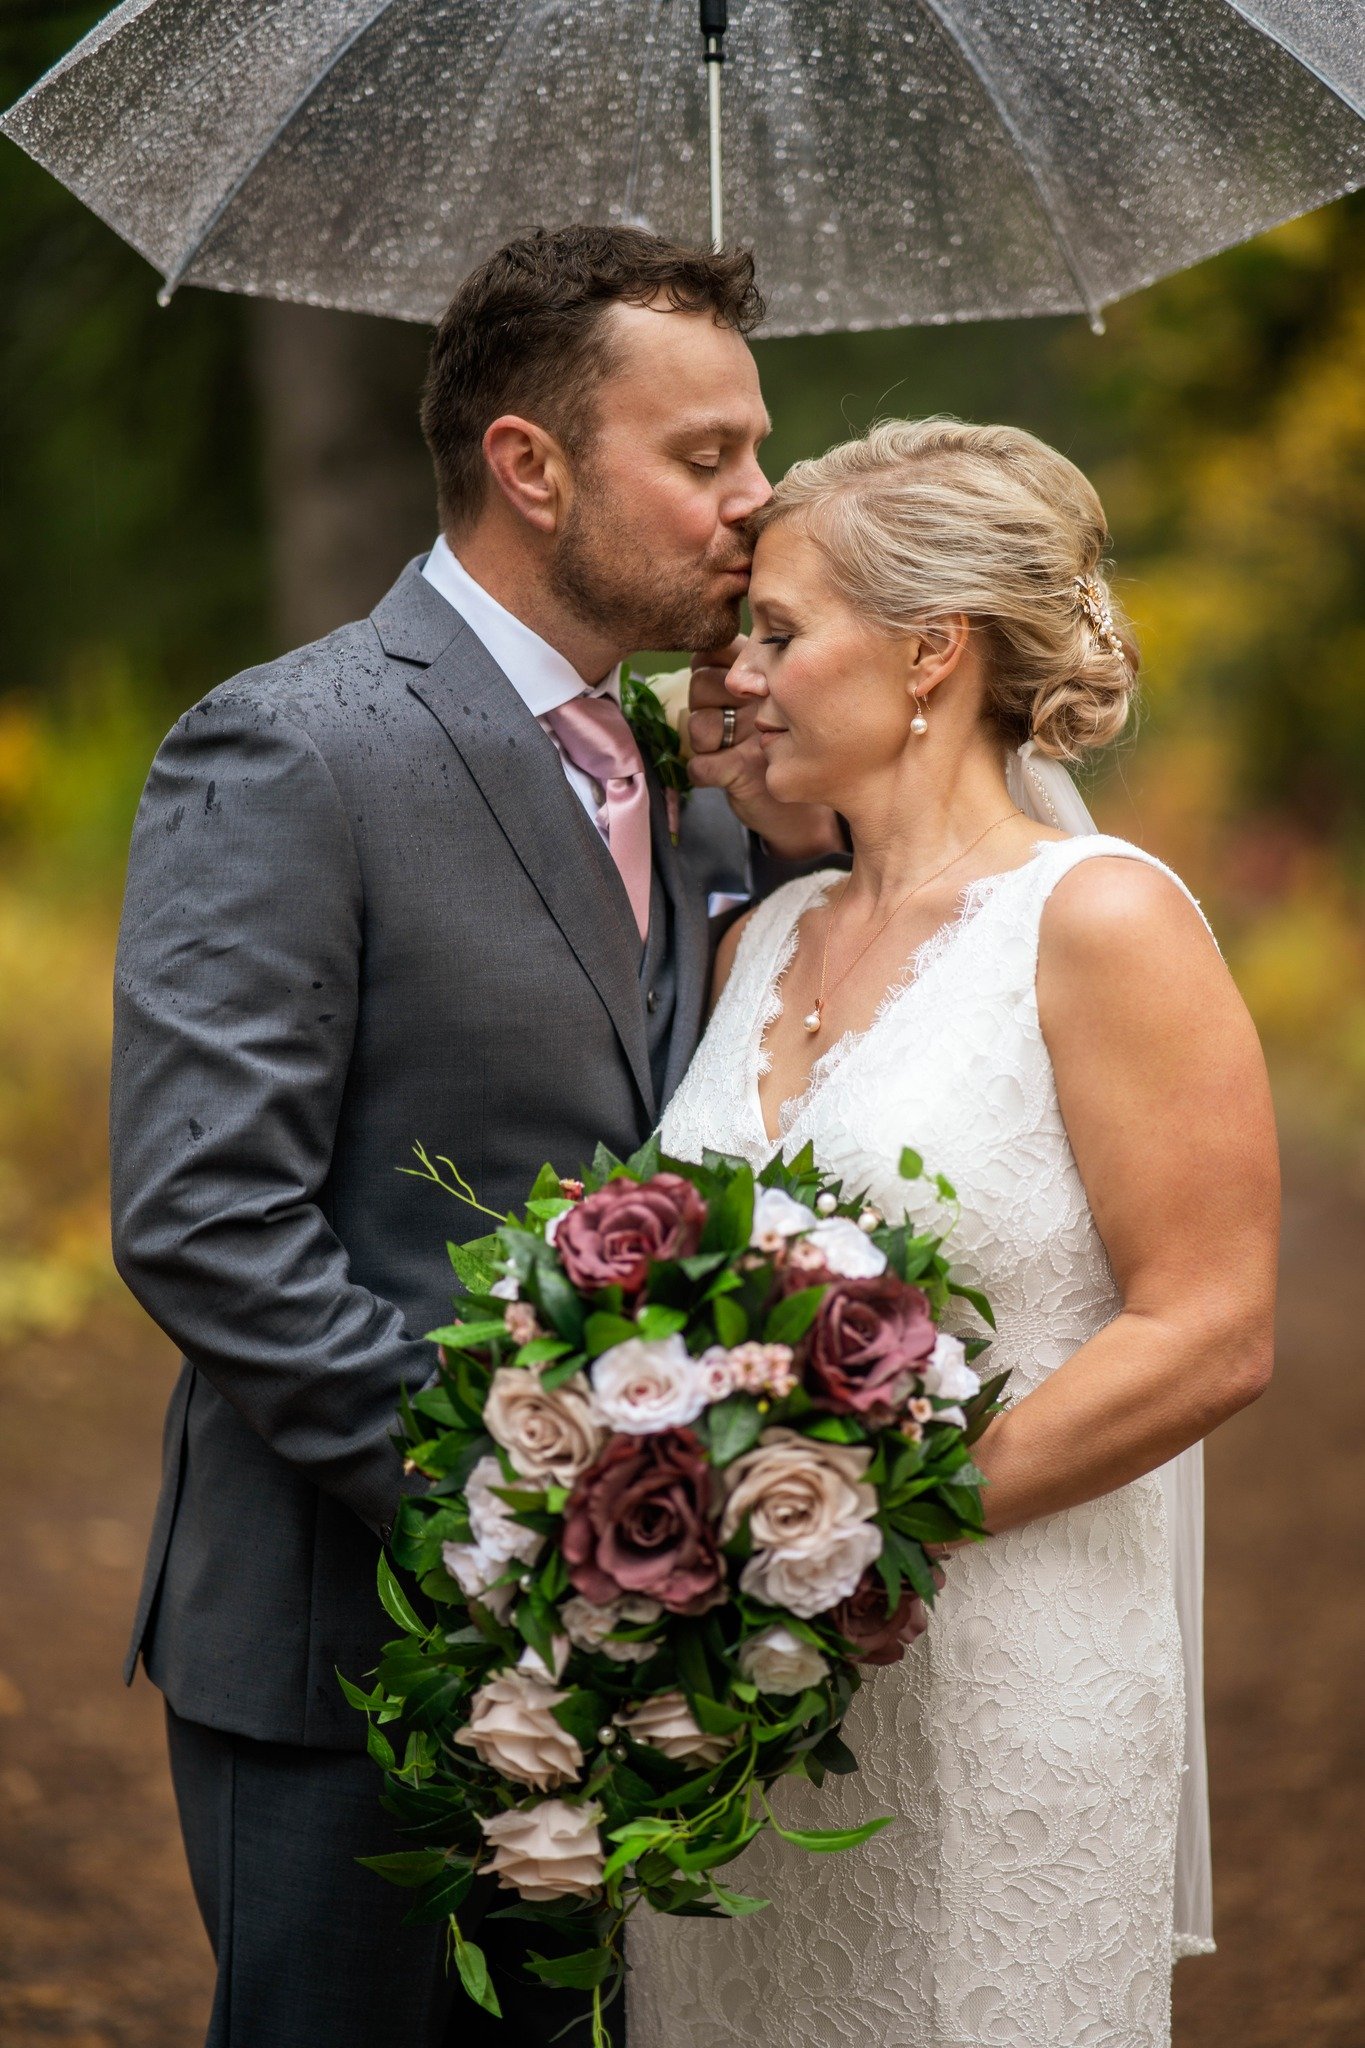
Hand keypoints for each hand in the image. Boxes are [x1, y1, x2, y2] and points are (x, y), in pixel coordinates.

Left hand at [686, 642, 844, 861]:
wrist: (807, 809)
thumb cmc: (781, 746)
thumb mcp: (763, 699)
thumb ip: (735, 674)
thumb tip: (699, 656)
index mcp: (768, 674)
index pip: (715, 651)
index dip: (707, 670)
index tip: (723, 691)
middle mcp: (767, 698)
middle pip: (701, 683)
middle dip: (702, 705)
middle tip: (725, 723)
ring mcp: (755, 735)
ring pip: (698, 724)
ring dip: (703, 742)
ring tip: (726, 747)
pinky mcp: (743, 770)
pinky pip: (699, 765)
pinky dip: (703, 772)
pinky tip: (724, 772)